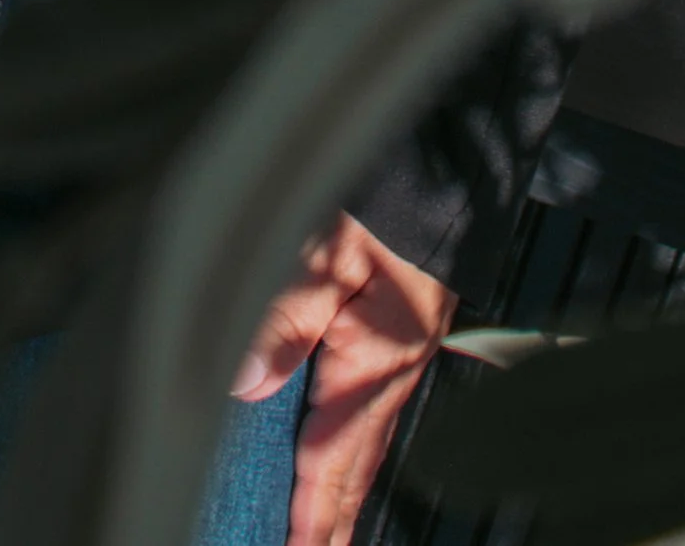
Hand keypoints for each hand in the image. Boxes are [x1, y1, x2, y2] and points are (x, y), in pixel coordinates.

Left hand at [232, 212, 456, 545]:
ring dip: (340, 498)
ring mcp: (397, 363)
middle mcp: (389, 375)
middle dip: (329, 524)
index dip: (311, 516)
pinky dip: (351, 458)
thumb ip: (285, 318)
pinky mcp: (397, 344)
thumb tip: (245, 382)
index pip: (331, 458)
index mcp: (372, 365)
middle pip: (352, 469)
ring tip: (321, 538)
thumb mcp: (324, 252)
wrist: (439, 175)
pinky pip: (369, 420)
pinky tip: (339, 466)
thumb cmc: (381, 207)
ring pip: (363, 449)